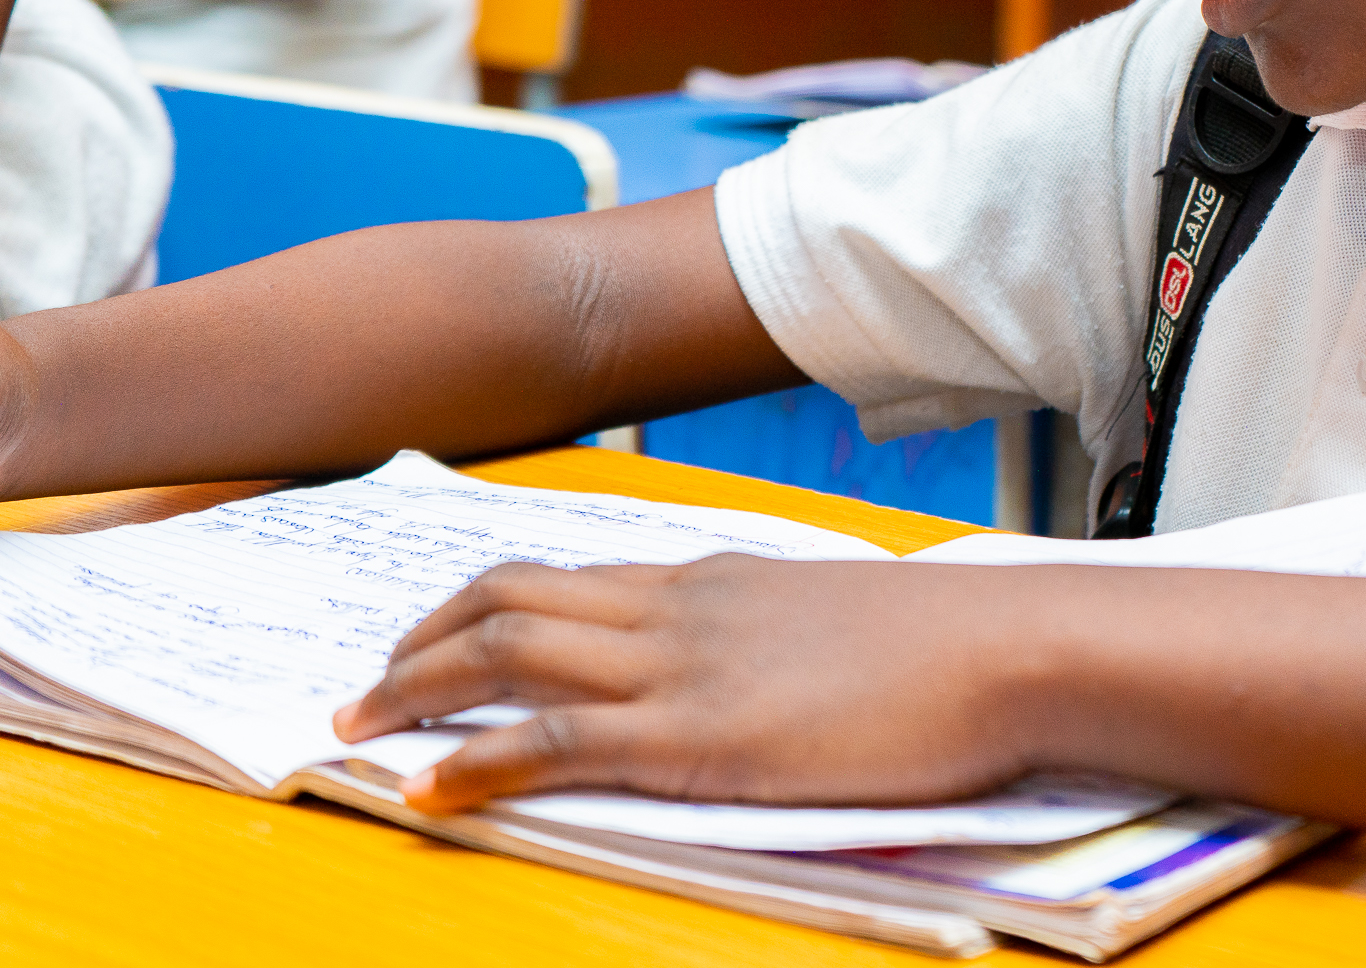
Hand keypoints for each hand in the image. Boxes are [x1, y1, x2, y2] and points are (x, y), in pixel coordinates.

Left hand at [332, 556, 1046, 812]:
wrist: (1004, 649)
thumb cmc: (949, 649)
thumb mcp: (838, 626)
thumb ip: (773, 638)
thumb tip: (751, 670)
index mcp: (713, 581)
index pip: (564, 577)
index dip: (477, 607)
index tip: (428, 641)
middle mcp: (679, 608)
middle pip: (510, 599)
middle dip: (419, 641)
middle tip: (368, 685)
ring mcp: (682, 669)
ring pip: (508, 653)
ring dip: (418, 690)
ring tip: (361, 728)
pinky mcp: (696, 737)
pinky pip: (552, 739)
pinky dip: (475, 761)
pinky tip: (431, 788)